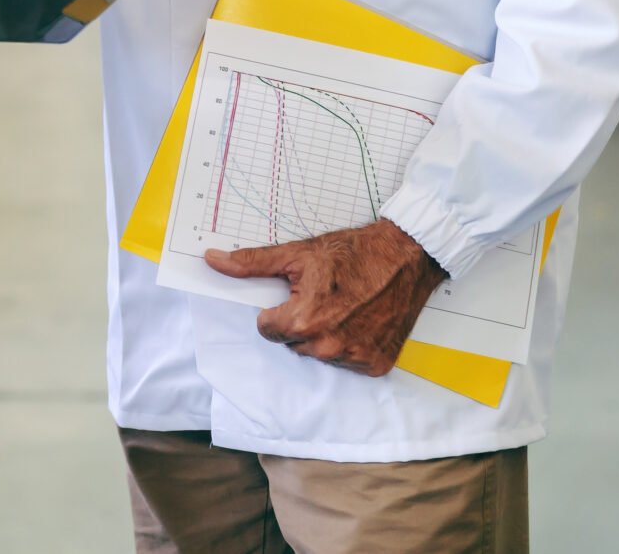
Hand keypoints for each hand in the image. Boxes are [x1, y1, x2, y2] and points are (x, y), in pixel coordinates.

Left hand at [205, 218, 447, 375]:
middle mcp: (328, 347)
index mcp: (304, 322)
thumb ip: (252, 263)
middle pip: (292, 343)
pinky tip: (361, 320)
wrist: (406, 257)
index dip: (276, 310)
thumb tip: (213, 261)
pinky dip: (349, 344)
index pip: (266, 329)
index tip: (296, 294)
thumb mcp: (297, 253)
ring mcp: (354, 359)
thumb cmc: (352, 253)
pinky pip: (346, 361)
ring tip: (343, 306)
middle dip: (300, 322)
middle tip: (324, 297)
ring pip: (318, 353)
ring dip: (324, 335)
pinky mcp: (376, 365)